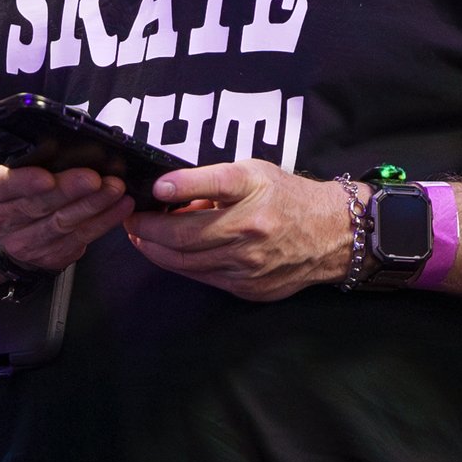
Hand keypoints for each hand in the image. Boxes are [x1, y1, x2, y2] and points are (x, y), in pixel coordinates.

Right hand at [0, 156, 134, 274]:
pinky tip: (118, 208)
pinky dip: (101, 223)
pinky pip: (77, 240)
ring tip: (115, 189)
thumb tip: (62, 134)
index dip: (24, 182)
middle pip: (35, 206)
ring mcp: (20, 244)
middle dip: (69, 191)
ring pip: (60, 224)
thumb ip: (21, 152)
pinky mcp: (46, 257)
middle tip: (95, 178)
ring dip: (92, 206)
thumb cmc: (6, 182)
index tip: (47, 177)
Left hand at [123, 160, 351, 301]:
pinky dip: (180, 264)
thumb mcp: (253, 173)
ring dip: (156, 250)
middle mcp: (251, 229)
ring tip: (141, 237)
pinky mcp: (248, 287)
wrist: (330, 235)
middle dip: (148, 229)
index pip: (214, 185)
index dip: (180, 186)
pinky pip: (202, 277)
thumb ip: (211, 184)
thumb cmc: (285, 198)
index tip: (154, 187)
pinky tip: (170, 252)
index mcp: (254, 192)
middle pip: (185, 236)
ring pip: (186, 263)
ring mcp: (249, 264)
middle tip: (131, 219)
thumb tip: (168, 195)